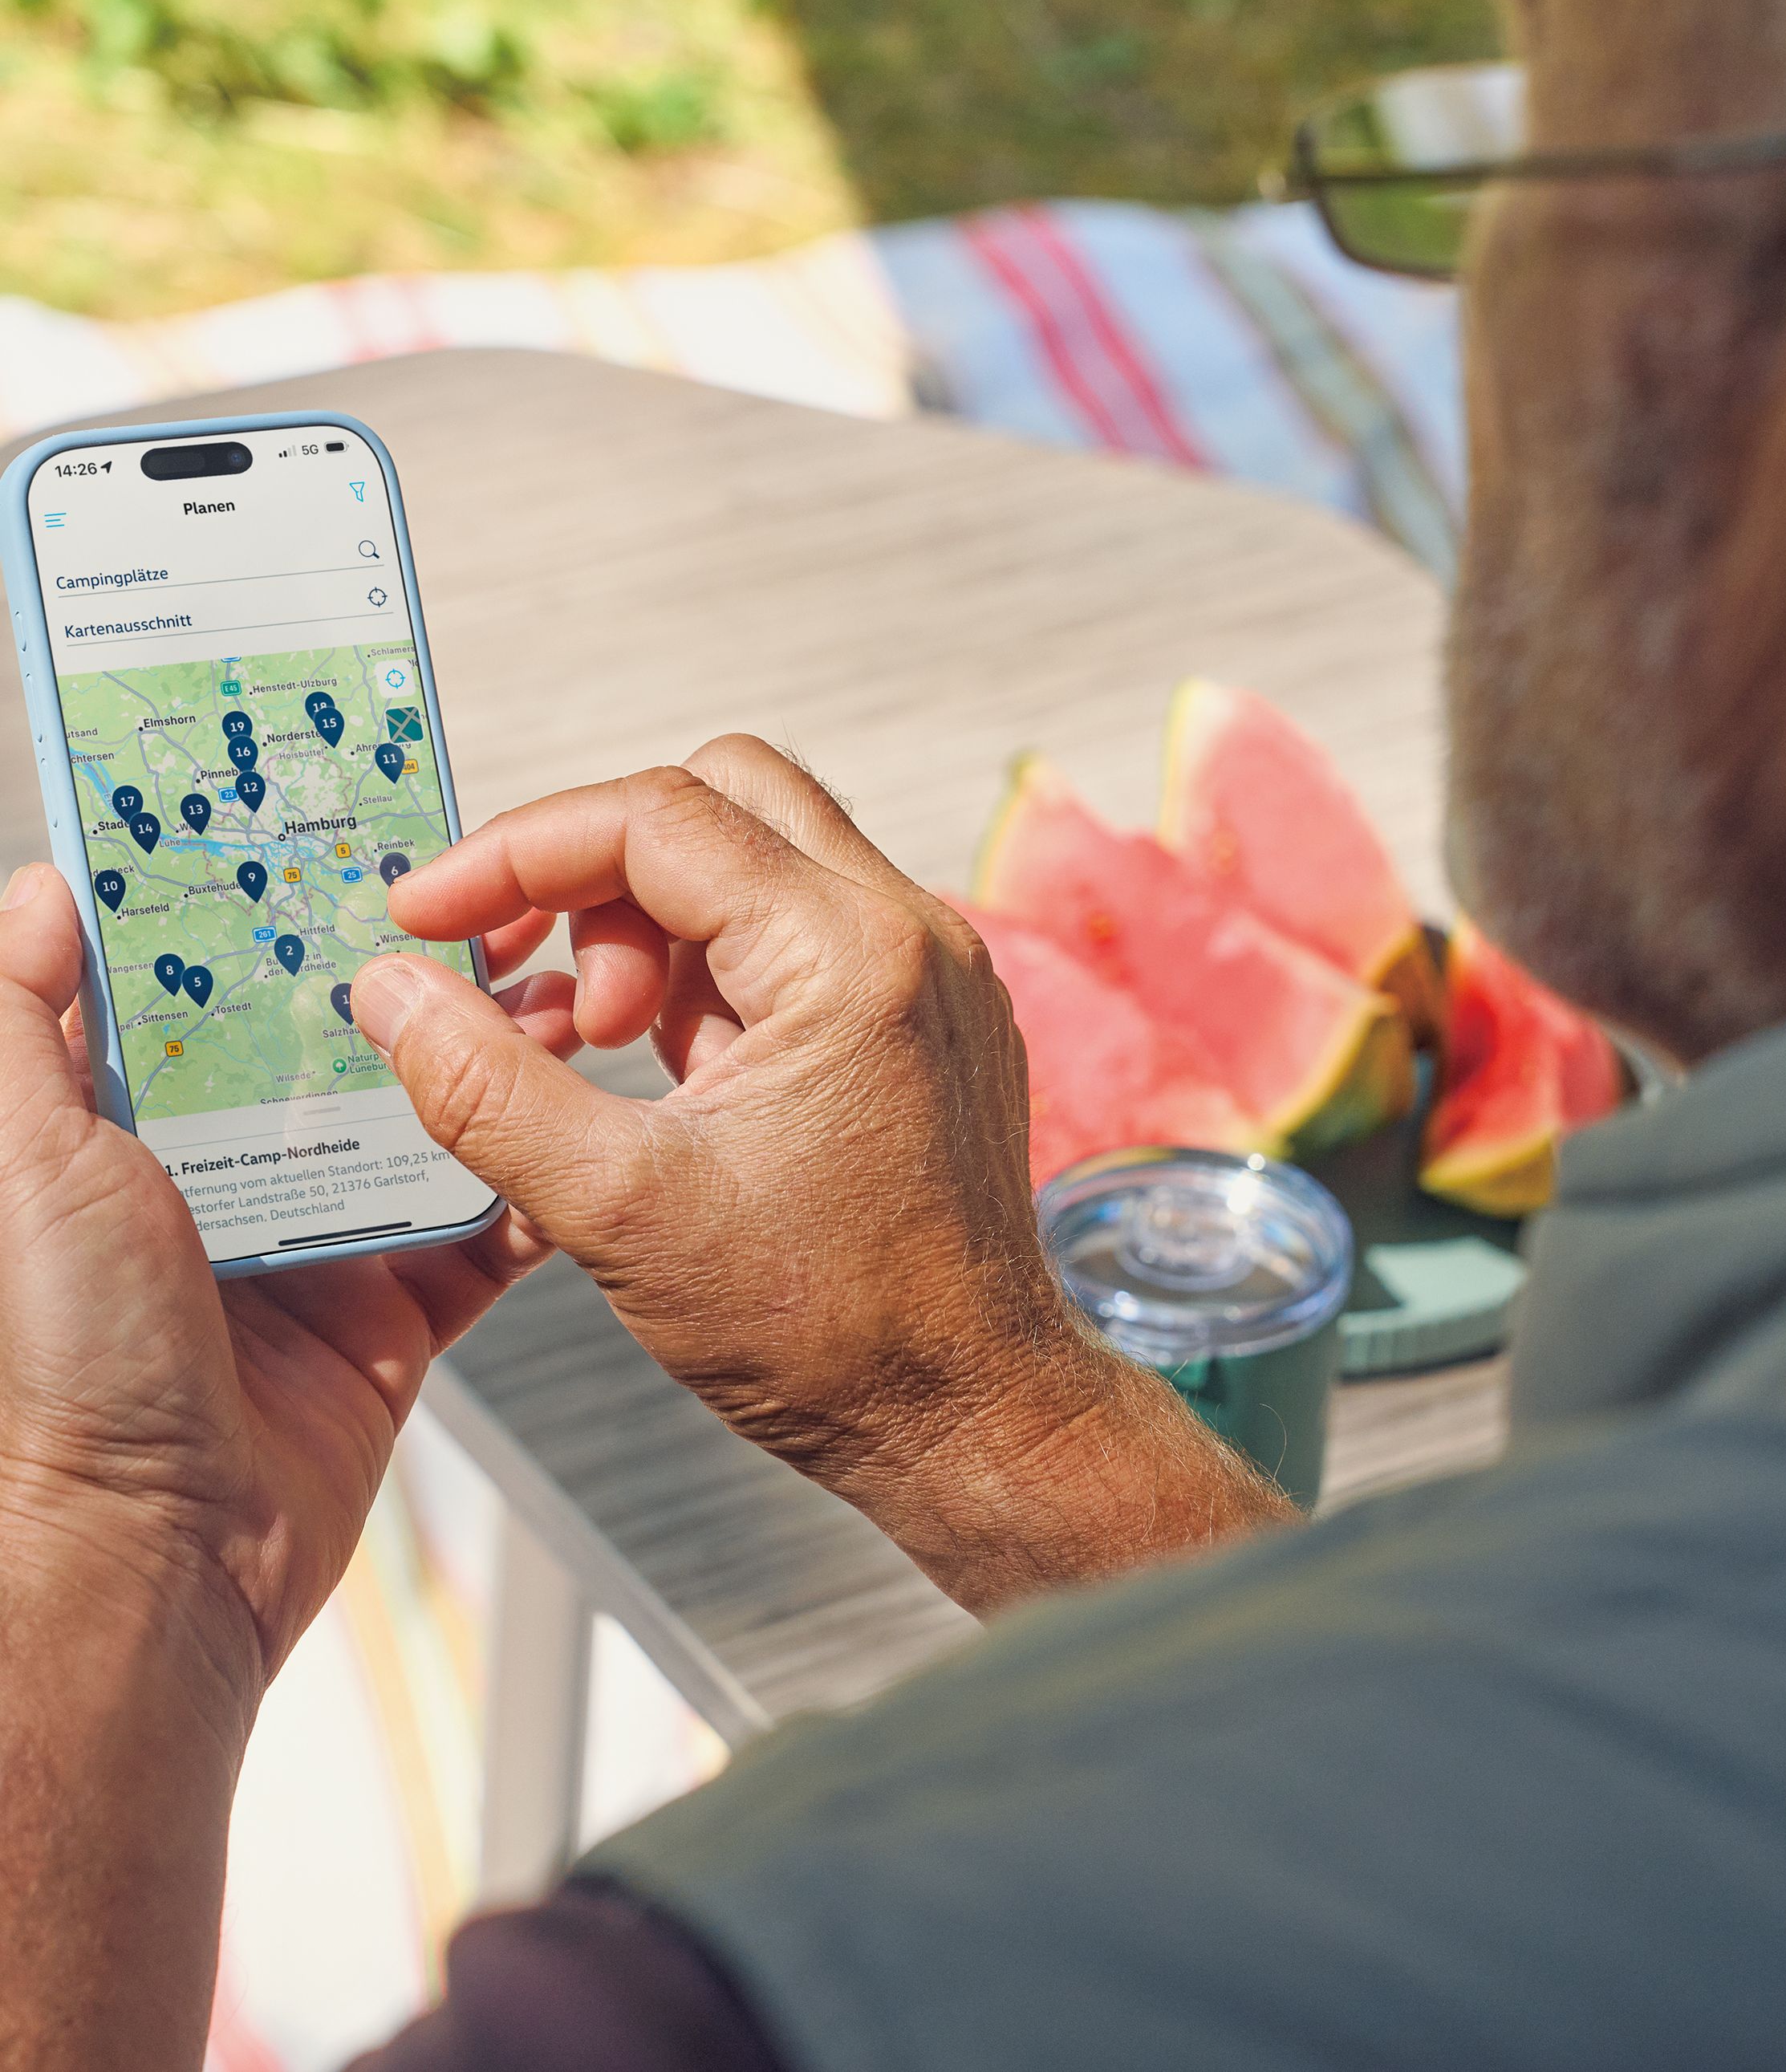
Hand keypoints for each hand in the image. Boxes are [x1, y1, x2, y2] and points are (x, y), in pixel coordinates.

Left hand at [0, 862, 570, 1701]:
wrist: (161, 1555)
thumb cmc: (72, 1363)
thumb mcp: (23, 1162)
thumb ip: (20, 1022)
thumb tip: (49, 888)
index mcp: (145, 1130)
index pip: (224, 992)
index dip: (282, 917)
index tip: (349, 845)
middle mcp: (241, 1174)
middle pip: (350, 1045)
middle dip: (424, 979)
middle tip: (498, 913)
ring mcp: (330, 1241)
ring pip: (435, 1123)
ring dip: (502, 1063)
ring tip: (566, 1001)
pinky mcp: (403, 1310)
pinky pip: (488, 1233)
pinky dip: (538, 1185)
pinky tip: (585, 1128)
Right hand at [351, 741, 1292, 1611]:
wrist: (970, 1416)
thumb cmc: (824, 1332)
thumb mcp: (618, 1212)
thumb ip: (485, 1088)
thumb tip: (389, 987)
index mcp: (852, 955)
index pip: (657, 816)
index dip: (517, 852)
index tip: (426, 917)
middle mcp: (911, 933)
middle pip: (722, 797)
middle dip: (594, 865)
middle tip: (529, 973)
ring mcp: (932, 970)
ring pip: (761, 858)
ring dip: (650, 922)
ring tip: (598, 1044)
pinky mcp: (928, 1016)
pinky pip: (800, 932)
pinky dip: (711, 967)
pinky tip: (664, 1068)